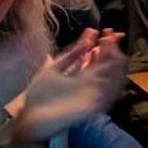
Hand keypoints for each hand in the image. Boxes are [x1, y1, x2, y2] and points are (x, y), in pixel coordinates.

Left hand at [9, 34, 128, 147]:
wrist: (31, 117)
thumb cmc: (39, 94)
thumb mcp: (54, 69)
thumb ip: (70, 55)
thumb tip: (85, 37)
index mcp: (81, 76)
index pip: (98, 58)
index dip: (104, 44)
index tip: (107, 30)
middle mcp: (90, 85)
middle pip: (107, 66)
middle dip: (112, 50)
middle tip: (114, 36)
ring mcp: (92, 95)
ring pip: (112, 79)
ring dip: (116, 65)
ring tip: (116, 50)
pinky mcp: (92, 107)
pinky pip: (108, 95)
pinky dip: (113, 83)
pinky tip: (115, 70)